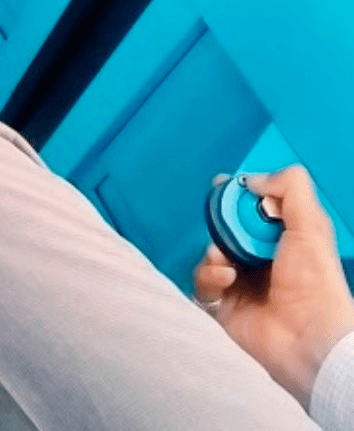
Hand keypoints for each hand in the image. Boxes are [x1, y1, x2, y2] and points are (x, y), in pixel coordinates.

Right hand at [194, 166, 353, 410]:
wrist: (307, 336)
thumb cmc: (315, 282)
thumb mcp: (311, 223)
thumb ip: (288, 186)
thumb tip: (252, 180)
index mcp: (284, 240)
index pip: (253, 210)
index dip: (238, 197)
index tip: (224, 184)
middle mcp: (260, 260)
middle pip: (227, 229)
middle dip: (221, 222)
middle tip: (221, 221)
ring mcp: (240, 283)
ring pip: (210, 253)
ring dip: (213, 250)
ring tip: (224, 256)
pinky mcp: (223, 306)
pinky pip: (202, 283)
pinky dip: (210, 275)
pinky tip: (226, 278)